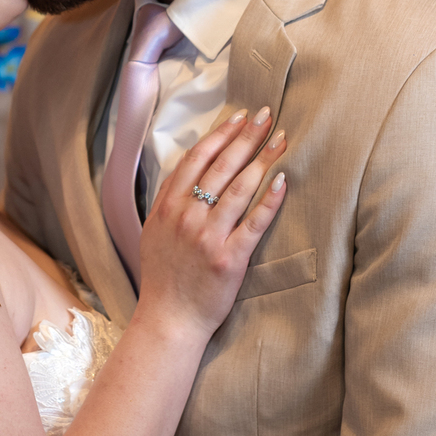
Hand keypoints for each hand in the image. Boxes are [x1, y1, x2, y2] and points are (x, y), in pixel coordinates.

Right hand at [137, 108, 286, 334]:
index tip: (241, 116)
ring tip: (281, 140)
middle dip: (247, 137)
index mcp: (168, 206)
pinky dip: (268, 200)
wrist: (168, 318)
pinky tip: (282, 180)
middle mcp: (186, 216)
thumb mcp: (153, 230)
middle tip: (268, 116)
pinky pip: (253, 223)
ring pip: (238, 189)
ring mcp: (207, 237)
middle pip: (221, 166)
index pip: (197, 158)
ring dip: (262, 160)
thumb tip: (189, 165)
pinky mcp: (228, 259)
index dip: (221, 133)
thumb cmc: (163, 275)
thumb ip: (169, 197)